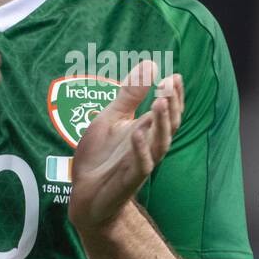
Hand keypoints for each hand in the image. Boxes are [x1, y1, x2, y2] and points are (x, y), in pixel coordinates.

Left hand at [67, 59, 184, 231]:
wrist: (84, 194)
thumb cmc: (99, 156)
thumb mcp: (111, 118)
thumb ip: (129, 95)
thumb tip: (151, 63)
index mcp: (145, 130)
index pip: (167, 111)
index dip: (173, 95)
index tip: (175, 75)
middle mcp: (147, 146)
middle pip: (169, 125)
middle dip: (171, 105)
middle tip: (169, 84)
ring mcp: (140, 163)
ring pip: (160, 144)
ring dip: (162, 124)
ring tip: (159, 102)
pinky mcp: (128, 180)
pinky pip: (141, 166)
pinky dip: (141, 149)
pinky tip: (137, 132)